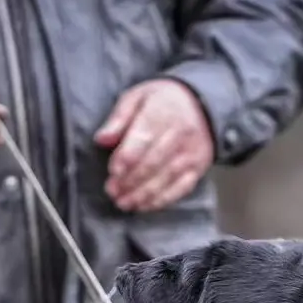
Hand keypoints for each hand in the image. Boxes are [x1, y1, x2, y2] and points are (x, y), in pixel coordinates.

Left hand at [94, 78, 213, 211]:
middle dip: (130, 180)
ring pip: (165, 179)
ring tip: (123, 203)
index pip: (143, 138)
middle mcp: (179, 134)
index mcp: (162, 112)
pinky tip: (143, 206)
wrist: (200, 104)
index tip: (113, 171)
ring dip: (142, 195)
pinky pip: (180, 189)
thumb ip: (118, 118)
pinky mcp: (197, 168)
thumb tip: (102, 139)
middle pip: (153, 162)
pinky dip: (160, 201)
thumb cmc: (163, 101)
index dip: (127, 157)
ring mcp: (191, 153)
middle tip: (112, 191)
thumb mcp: (137, 97)